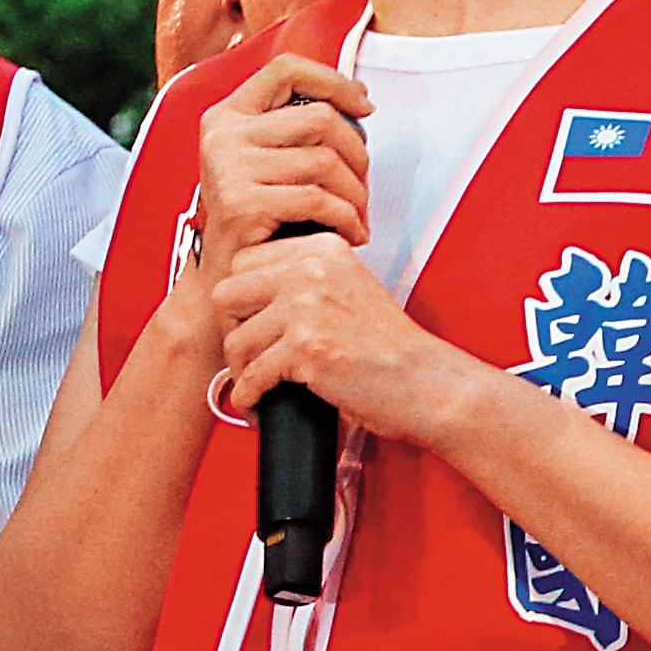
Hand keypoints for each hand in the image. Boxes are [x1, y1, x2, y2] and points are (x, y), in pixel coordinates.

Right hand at [184, 55, 373, 321]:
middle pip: (321, 118)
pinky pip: (320, 199)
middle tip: (363, 187)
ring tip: (357, 215)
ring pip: (326, 160)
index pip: (285, 69)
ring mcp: (228, 167)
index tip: (364, 104)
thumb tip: (360, 100)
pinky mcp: (242, 203)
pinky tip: (351, 233)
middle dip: (358, 154)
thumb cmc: (261, 221)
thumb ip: (297, 131)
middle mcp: (222, 135)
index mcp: (227, 116)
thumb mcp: (270, 163)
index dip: (333, 80)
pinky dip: (348, 218)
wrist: (226, 281)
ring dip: (356, 193)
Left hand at [216, 229, 477, 446]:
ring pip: (235, 340)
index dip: (245, 297)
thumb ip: (303, 277)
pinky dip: (251, 397)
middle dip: (235, 328)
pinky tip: (261, 402)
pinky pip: (251, 376)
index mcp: (323, 249)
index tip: (256, 320)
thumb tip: (245, 292)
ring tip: (261, 382)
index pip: (245, 261)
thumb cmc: (388, 344)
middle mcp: (313, 269)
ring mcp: (308, 307)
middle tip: (254, 351)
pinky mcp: (305, 348)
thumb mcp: (348, 287)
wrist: (423, 381)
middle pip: (227, 294)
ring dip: (243, 369)